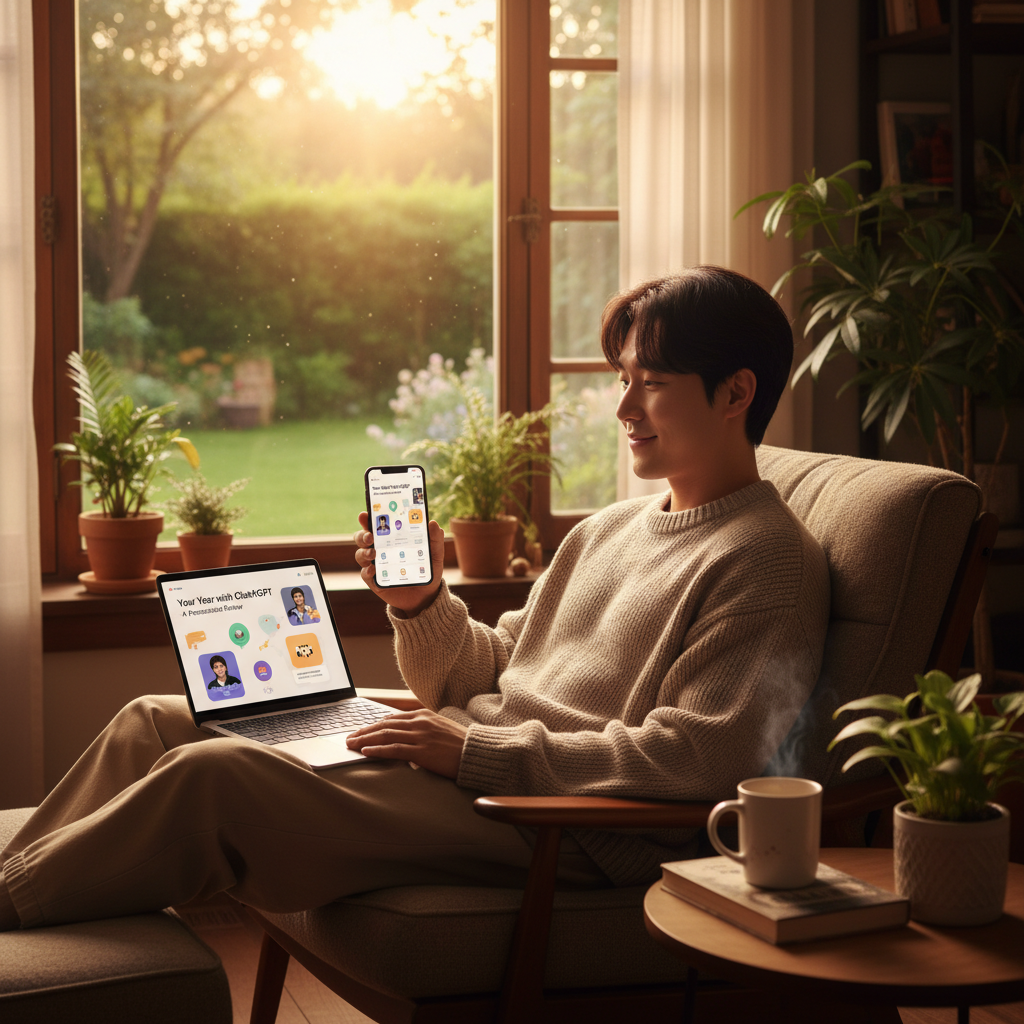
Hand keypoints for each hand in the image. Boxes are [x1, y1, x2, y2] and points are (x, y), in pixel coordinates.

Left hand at [346, 708, 467, 778]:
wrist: (477, 752)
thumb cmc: (460, 744)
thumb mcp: (440, 730)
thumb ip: (422, 731)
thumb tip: (406, 740)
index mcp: (423, 715)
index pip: (391, 719)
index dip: (373, 725)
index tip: (361, 731)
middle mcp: (420, 722)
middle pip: (384, 725)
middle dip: (364, 732)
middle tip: (349, 738)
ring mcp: (420, 736)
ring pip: (385, 735)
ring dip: (365, 740)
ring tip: (352, 745)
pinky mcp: (422, 752)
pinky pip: (394, 749)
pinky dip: (378, 750)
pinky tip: (366, 752)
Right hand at [354, 511, 444, 615]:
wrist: (424, 596)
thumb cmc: (426, 571)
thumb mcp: (434, 555)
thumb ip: (434, 540)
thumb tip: (433, 523)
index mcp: (391, 539)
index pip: (376, 526)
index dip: (367, 519)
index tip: (365, 514)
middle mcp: (379, 550)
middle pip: (362, 538)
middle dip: (363, 535)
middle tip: (370, 535)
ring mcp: (375, 565)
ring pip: (360, 555)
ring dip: (364, 552)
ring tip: (373, 553)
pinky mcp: (374, 581)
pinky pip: (365, 574)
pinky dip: (367, 571)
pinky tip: (373, 570)